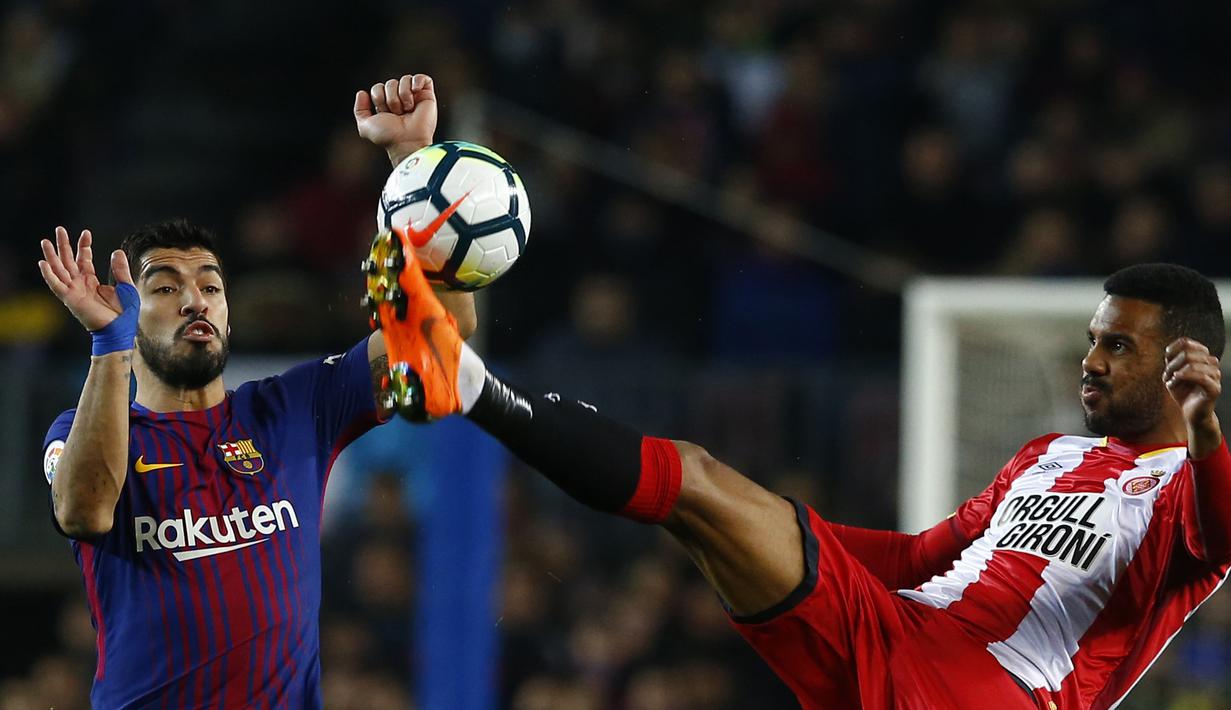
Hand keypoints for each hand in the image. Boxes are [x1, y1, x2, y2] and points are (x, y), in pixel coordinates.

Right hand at [38, 227, 134, 331]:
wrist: (119, 331)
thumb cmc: (123, 313)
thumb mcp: (126, 287)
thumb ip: (120, 270)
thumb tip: (117, 251)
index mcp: (91, 280)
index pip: (84, 259)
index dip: (84, 245)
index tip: (86, 233)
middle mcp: (80, 284)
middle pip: (68, 260)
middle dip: (64, 245)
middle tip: (59, 229)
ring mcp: (74, 291)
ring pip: (59, 270)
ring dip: (51, 256)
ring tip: (45, 241)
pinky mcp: (71, 300)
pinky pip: (57, 286)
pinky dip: (49, 275)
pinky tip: (43, 263)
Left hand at [354, 74, 437, 165]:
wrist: (407, 141)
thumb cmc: (388, 137)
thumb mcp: (365, 127)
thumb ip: (359, 110)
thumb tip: (362, 92)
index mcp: (386, 105)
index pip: (378, 88)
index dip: (378, 98)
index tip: (385, 113)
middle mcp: (400, 100)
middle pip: (390, 83)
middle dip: (390, 98)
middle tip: (397, 113)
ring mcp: (414, 97)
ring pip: (404, 80)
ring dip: (403, 95)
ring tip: (407, 109)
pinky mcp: (427, 96)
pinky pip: (422, 78)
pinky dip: (417, 82)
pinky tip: (415, 92)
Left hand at [1165, 337, 1223, 457]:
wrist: (1191, 413)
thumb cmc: (1183, 392)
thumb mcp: (1173, 374)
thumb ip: (1172, 361)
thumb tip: (1169, 350)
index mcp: (1202, 358)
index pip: (1187, 343)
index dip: (1173, 348)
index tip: (1165, 357)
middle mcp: (1211, 364)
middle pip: (1188, 354)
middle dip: (1172, 364)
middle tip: (1166, 375)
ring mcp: (1215, 376)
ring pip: (1194, 364)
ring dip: (1176, 371)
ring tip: (1170, 380)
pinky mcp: (1215, 388)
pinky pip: (1202, 377)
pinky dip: (1186, 376)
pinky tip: (1176, 379)